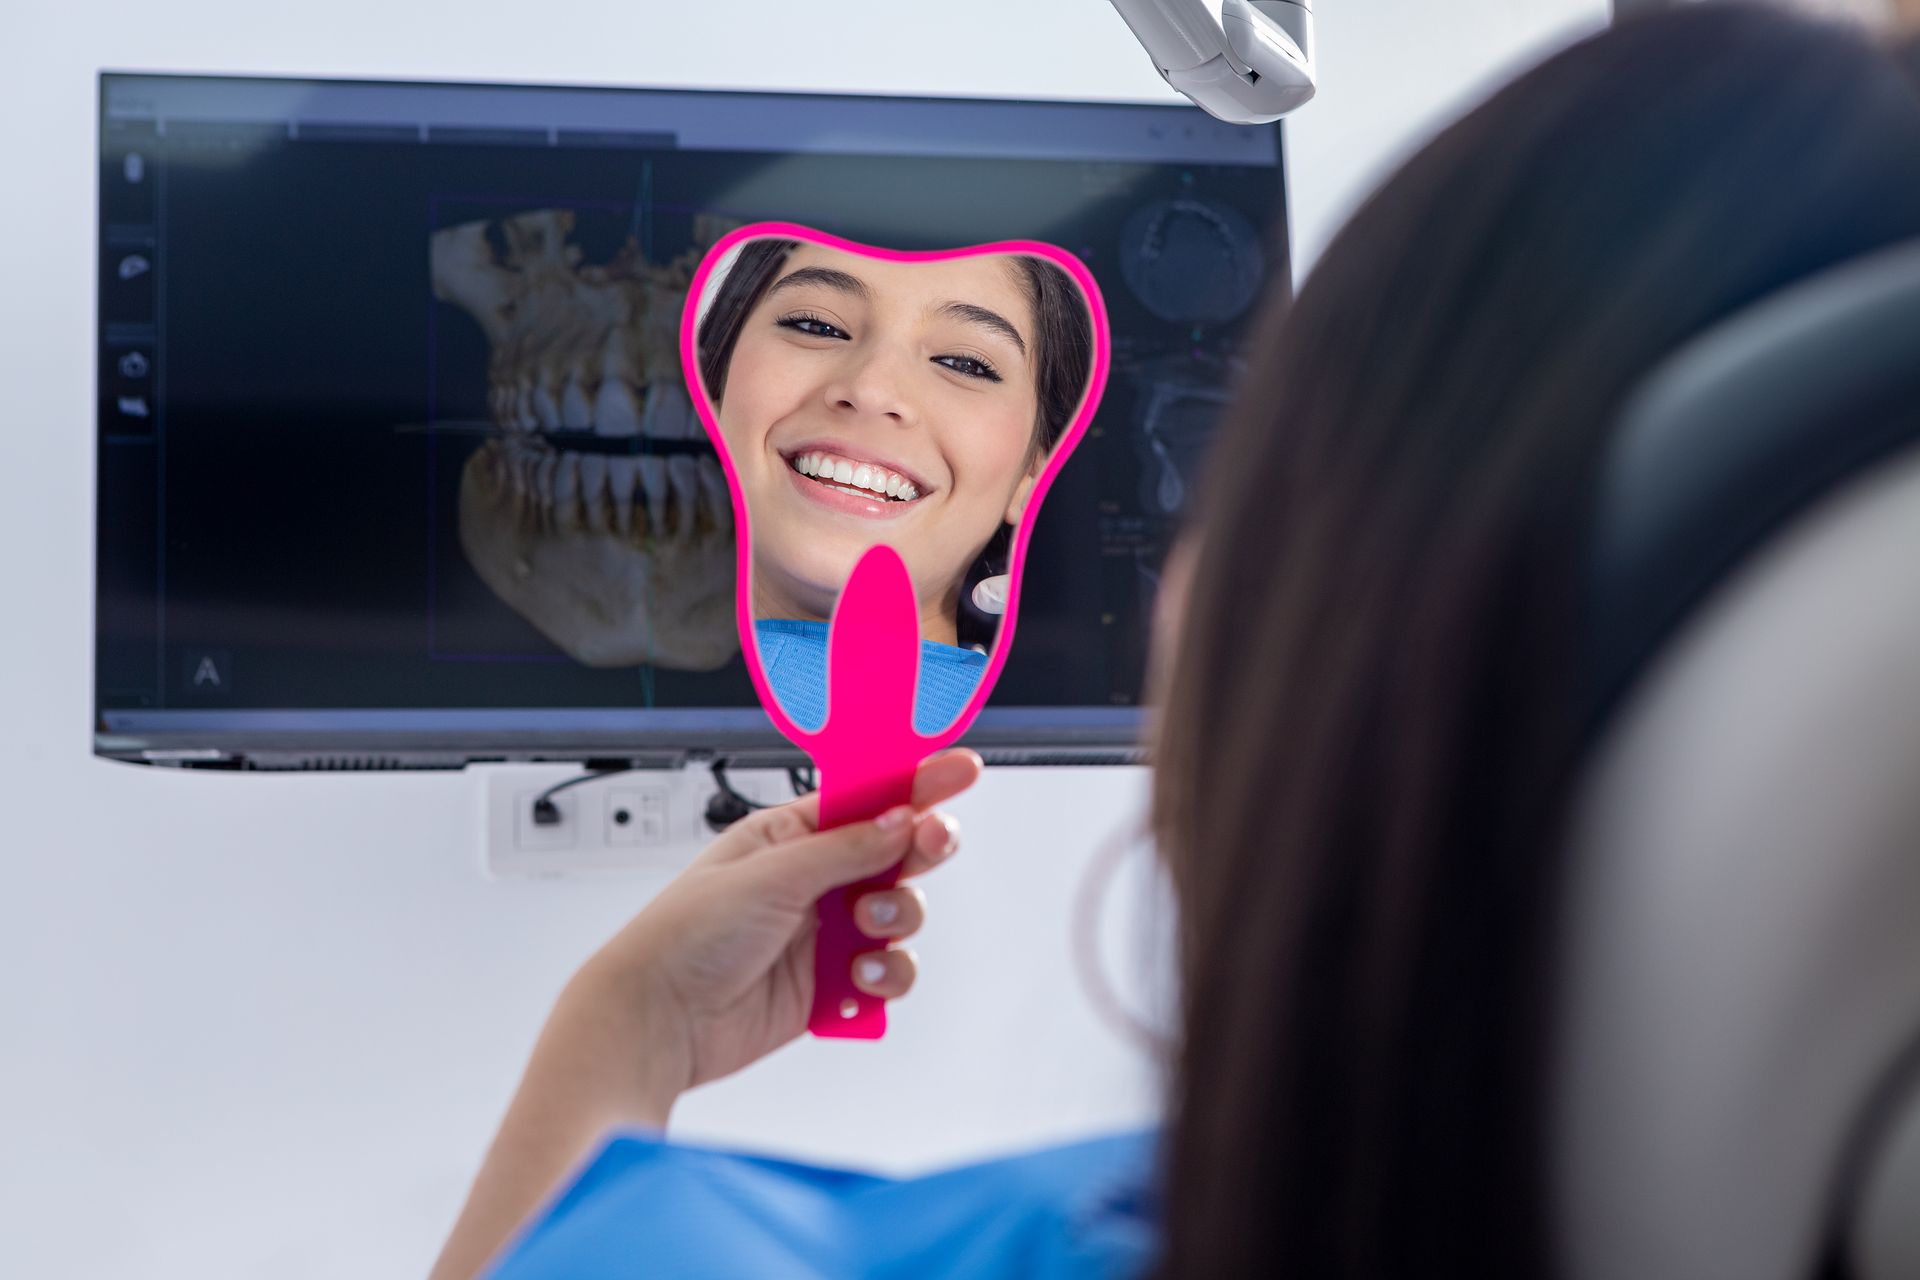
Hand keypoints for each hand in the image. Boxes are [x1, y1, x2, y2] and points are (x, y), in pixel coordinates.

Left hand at [586, 748, 982, 1105]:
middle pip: (895, 852)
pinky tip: (856, 978)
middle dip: (921, 848)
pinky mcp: (830, 984)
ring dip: (895, 919)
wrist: (660, 1020)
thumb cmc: (685, 936)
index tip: (962, 769)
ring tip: (863, 930)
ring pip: (899, 914)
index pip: (866, 798)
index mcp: (789, 835)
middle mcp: (812, 880)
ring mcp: (824, 933)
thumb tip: (901, 822)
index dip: (916, 782)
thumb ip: (844, 850)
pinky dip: (884, 975)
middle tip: (930, 846)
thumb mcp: (769, 875)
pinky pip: (887, 972)